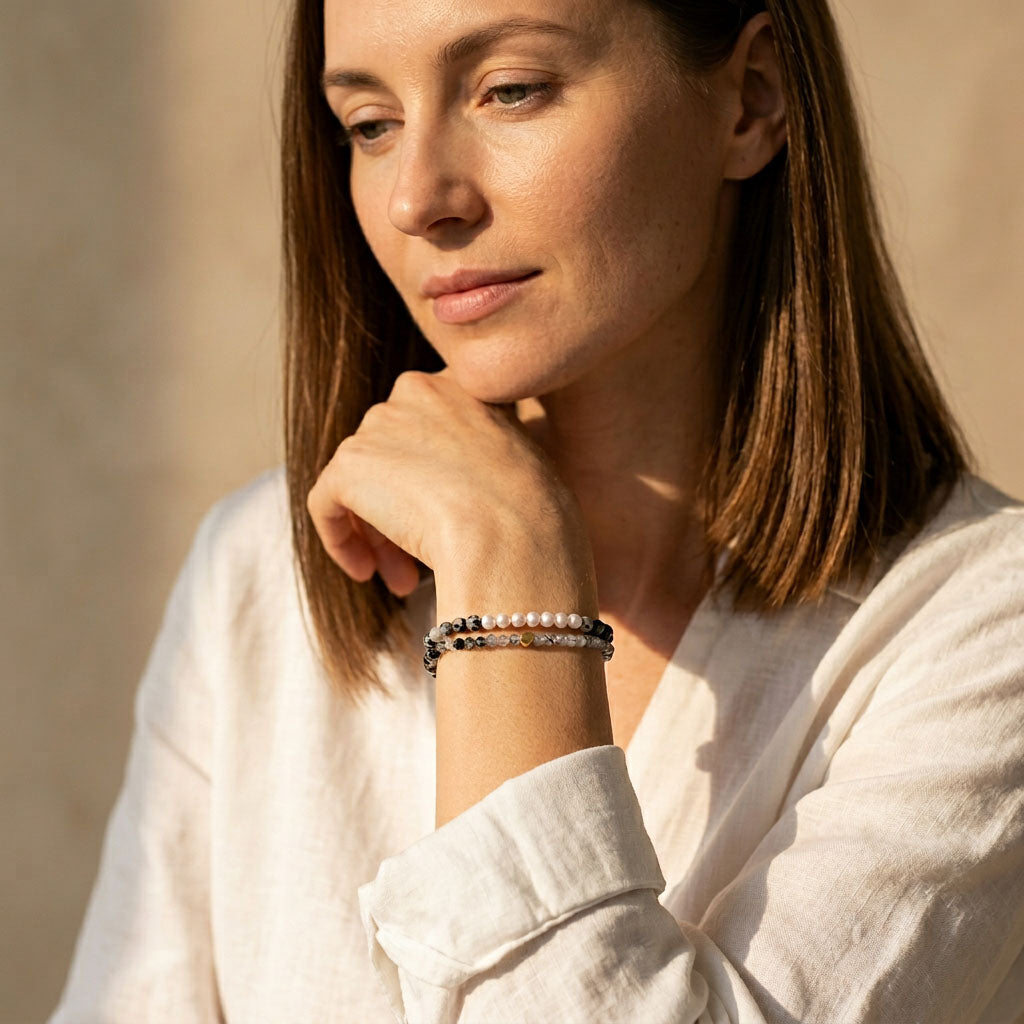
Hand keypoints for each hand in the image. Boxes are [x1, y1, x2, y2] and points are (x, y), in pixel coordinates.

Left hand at [306, 367, 586, 596]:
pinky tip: (367, 572)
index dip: (434, 478)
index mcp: (461, 383)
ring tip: (404, 580)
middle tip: (419, 560)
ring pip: (362, 483)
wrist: (515, 535)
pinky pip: (327, 504)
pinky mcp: (348, 463)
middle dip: (402, 510)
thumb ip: (481, 455)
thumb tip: (457, 486)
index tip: (451, 518)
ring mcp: (378, 424)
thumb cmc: (535, 513)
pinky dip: (340, 540)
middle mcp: (415, 390)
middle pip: (391, 457)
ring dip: (380, 533)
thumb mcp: (521, 462)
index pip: (429, 428)